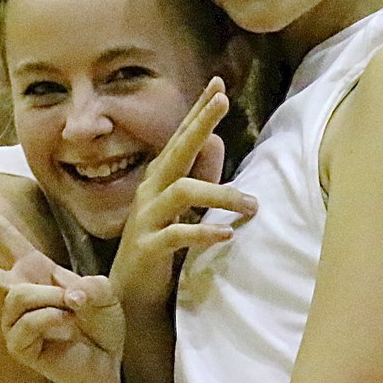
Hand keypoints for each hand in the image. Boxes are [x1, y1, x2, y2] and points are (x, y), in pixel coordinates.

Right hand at [0, 196, 123, 382]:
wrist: (102, 364)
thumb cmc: (101, 325)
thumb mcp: (105, 295)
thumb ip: (94, 287)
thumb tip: (69, 296)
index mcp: (35, 269)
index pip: (7, 237)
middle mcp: (17, 291)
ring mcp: (13, 319)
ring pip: (20, 295)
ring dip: (54, 301)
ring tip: (72, 315)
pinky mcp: (17, 344)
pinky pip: (31, 322)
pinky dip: (57, 322)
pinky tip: (68, 332)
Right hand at [110, 76, 256, 311]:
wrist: (130, 297)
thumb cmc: (160, 250)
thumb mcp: (183, 209)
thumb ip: (200, 176)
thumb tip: (218, 142)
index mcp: (159, 180)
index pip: (181, 138)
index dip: (198, 112)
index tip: (218, 84)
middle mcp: (150, 192)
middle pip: (176, 150)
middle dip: (200, 124)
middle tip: (222, 100)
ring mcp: (145, 219)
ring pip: (182, 191)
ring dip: (221, 194)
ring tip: (252, 205)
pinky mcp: (146, 248)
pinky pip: (176, 234)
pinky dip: (203, 232)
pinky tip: (227, 234)